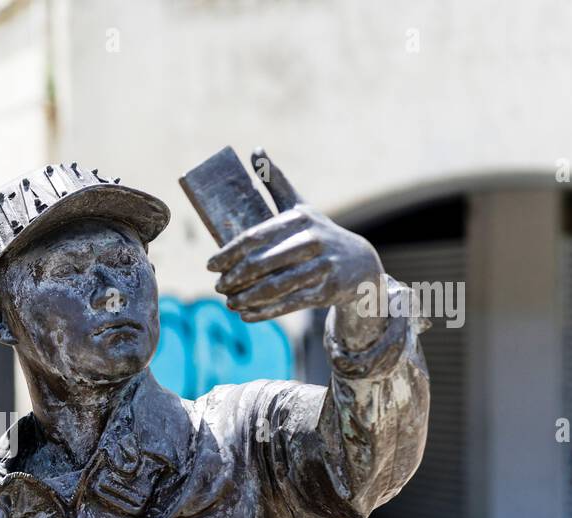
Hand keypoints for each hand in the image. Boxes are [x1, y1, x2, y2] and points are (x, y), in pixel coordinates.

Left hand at [207, 150, 383, 324]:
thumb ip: (276, 183)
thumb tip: (256, 150)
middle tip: (219, 287)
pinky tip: (245, 315)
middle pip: (262, 263)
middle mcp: (312, 241)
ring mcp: (321, 267)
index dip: (228, 253)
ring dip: (246, 297)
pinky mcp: (326, 291)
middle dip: (235, 278)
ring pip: (274, 286)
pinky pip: (288, 304)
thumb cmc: (320, 234)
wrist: (361, 264)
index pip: (255, 237)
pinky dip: (263, 311)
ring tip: (229, 302)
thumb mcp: (301, 207)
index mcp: (300, 219)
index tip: (210, 265)